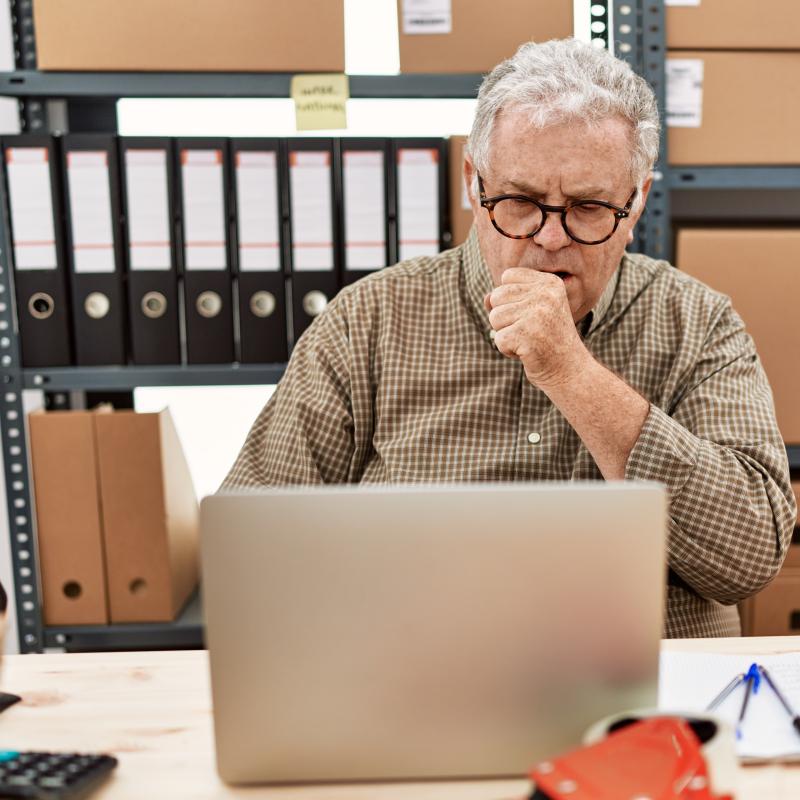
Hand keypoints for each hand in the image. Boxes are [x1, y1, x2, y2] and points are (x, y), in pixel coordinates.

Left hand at [484, 268, 589, 388]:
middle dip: (504, 318)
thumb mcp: (531, 312)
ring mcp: (537, 314)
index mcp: (550, 283)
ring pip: (494, 317)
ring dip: (505, 334)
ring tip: (528, 340)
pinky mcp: (526, 335)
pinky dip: (507, 350)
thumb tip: (486, 298)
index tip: (530, 314)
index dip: (509, 297)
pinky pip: (498, 338)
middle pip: (497, 296)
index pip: (508, 276)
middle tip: (528, 330)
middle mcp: (545, 294)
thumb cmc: (547, 339)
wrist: (569, 370)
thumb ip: (508, 299)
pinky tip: (527, 352)